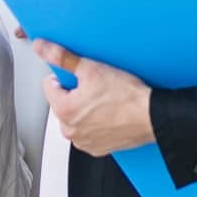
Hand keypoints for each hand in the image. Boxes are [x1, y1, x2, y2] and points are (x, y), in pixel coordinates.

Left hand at [35, 39, 154, 155]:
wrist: (153, 116)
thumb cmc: (127, 96)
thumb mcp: (91, 68)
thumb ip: (62, 57)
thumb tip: (42, 48)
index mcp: (63, 111)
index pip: (49, 86)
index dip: (65, 77)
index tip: (82, 78)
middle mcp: (70, 131)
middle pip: (62, 103)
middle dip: (75, 94)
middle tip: (96, 89)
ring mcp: (85, 142)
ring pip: (76, 118)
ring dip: (85, 109)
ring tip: (105, 102)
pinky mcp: (99, 148)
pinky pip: (89, 131)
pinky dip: (96, 123)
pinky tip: (110, 114)